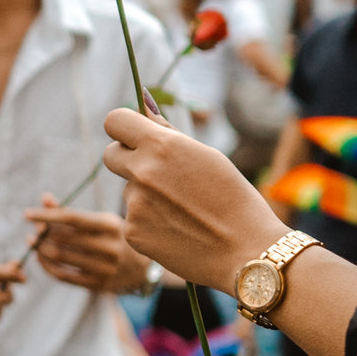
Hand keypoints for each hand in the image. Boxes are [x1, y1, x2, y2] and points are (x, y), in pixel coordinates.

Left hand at [25, 193, 147, 291]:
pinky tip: (41, 257)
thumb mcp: (100, 221)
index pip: (72, 218)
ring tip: (33, 242)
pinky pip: (63, 276)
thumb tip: (44, 199)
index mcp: (110, 225)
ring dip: (41, 249)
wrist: (142, 271)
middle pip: (63, 238)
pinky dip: (47, 266)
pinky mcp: (98, 284)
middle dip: (42, 233)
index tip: (26, 214)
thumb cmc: (115, 238)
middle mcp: (109, 246)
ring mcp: (104, 267)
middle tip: (34, 231)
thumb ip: (71, 211)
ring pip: (60, 257)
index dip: (46, 215)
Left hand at [102, 107, 285, 294]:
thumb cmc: (233, 199)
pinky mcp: (132, 232)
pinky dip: (149, 222)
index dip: (123, 127)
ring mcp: (134, 204)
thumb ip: (167, 133)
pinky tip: (177, 230)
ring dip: (146, 195)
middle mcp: (142, 172)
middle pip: (111, 155)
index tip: (133, 135)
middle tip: (155, 172)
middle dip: (126, 158)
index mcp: (162, 146)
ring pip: (128, 189)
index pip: (115, 120)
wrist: (245, 251)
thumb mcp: (206, 156)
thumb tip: (143, 104)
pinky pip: (133, 218)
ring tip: (183, 211)